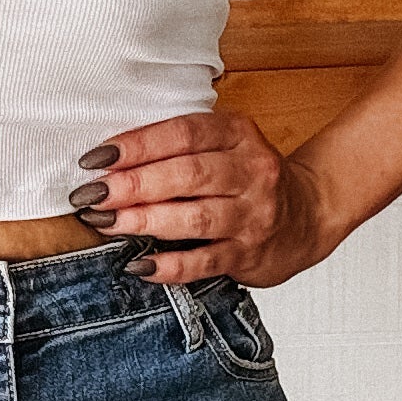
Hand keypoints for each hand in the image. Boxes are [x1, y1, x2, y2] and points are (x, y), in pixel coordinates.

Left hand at [68, 112, 336, 287]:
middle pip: (187, 175)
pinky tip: (140, 266)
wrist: (308, 215)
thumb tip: (110, 162)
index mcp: (238, 134)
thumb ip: (180, 148)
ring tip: (107, 224)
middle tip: (93, 195)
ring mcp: (253, 214)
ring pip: (195, 218)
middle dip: (133, 185)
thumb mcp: (226, 145)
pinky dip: (170, 266)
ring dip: (146, 221)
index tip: (97, 158)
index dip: (138, 145)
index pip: (183, 134)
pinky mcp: (249, 254)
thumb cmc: (248, 179)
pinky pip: (205, 262)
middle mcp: (250, 171)